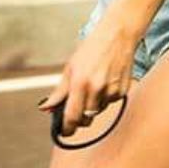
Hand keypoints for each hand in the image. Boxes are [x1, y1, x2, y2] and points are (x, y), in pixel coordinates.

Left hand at [36, 20, 138, 139]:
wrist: (117, 35)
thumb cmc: (91, 49)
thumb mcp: (70, 68)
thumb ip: (59, 92)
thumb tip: (45, 108)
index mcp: (79, 82)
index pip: (71, 116)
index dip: (66, 128)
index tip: (64, 132)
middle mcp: (96, 89)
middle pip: (86, 118)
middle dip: (79, 118)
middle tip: (76, 109)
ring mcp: (111, 91)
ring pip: (98, 111)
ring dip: (93, 105)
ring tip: (93, 84)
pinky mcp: (123, 91)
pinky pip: (111, 103)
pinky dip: (106, 98)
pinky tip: (106, 81)